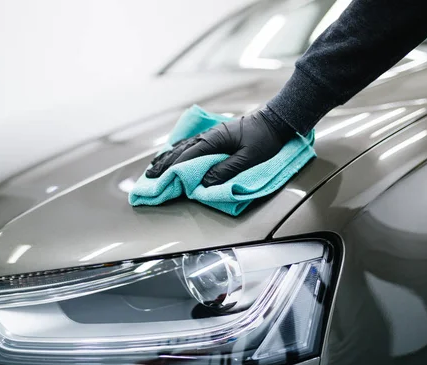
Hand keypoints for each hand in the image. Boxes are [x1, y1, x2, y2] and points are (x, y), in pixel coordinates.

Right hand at [145, 109, 295, 186]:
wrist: (276, 120)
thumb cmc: (266, 139)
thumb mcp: (249, 158)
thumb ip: (226, 170)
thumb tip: (204, 183)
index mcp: (215, 139)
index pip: (189, 156)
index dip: (173, 169)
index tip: (159, 180)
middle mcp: (209, 136)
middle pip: (181, 151)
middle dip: (164, 164)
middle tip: (149, 177)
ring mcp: (211, 135)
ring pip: (184, 147)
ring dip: (168, 158)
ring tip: (155, 168)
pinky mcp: (216, 137)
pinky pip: (192, 145)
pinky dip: (179, 152)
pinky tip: (172, 154)